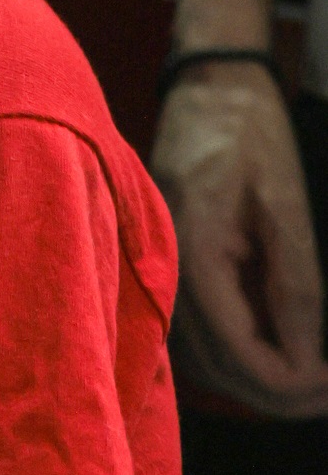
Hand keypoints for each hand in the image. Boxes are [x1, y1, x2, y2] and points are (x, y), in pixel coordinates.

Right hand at [152, 65, 327, 416]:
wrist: (211, 80)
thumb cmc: (250, 129)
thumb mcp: (285, 202)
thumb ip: (295, 282)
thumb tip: (306, 358)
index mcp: (195, 246)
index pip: (234, 346)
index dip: (283, 380)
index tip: (325, 386)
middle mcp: (169, 260)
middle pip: (213, 361)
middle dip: (271, 390)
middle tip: (323, 394)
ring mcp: (164, 256)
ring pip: (201, 350)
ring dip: (250, 375)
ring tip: (303, 378)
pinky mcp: (172, 251)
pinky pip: (197, 321)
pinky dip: (233, 346)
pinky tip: (268, 343)